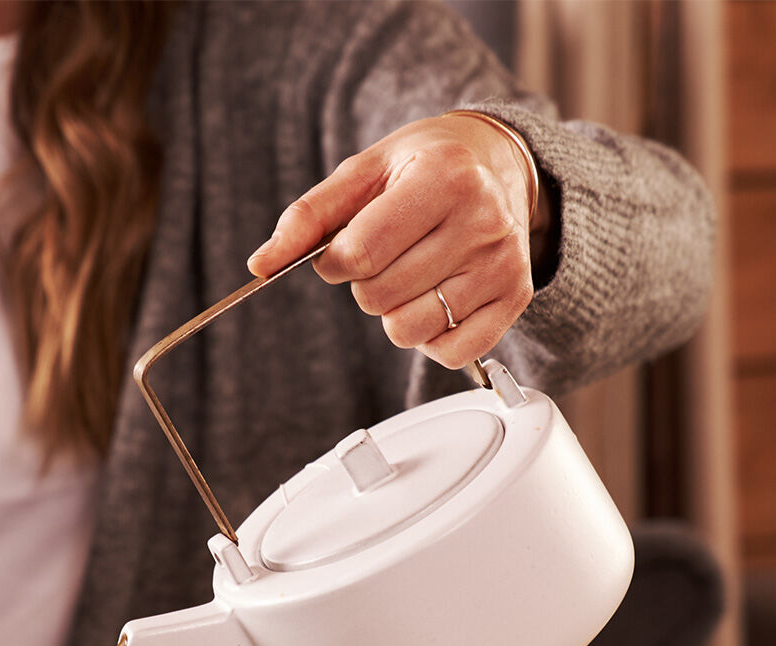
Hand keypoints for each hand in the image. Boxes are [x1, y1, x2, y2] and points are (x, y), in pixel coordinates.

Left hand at [247, 112, 547, 369]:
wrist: (499, 163)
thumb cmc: (423, 166)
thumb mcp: (363, 172)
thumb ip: (308, 217)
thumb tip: (261, 264)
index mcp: (443, 177)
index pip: (362, 253)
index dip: (336, 262)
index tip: (344, 250)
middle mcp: (482, 221)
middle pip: (381, 297)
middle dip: (366, 284)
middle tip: (388, 256)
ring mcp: (501, 264)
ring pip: (410, 330)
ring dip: (396, 312)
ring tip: (413, 275)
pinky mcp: (515, 299)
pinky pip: (449, 353)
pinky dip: (430, 337)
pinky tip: (437, 299)